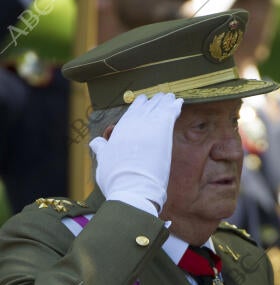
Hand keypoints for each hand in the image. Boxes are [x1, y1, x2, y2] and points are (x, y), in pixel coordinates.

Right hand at [89, 93, 182, 215]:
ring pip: (159, 108)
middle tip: (160, 96)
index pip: (131, 112)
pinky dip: (175, 107)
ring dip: (165, 102)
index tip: (144, 100)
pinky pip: (170, 113)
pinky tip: (179, 102)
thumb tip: (95, 141)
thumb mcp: (103, 160)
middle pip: (146, 107)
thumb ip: (101, 148)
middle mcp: (134, 124)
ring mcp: (149, 126)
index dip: (139, 105)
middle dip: (154, 102)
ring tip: (170, 97)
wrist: (133, 188)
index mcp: (120, 129)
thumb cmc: (116, 179)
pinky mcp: (163, 131)